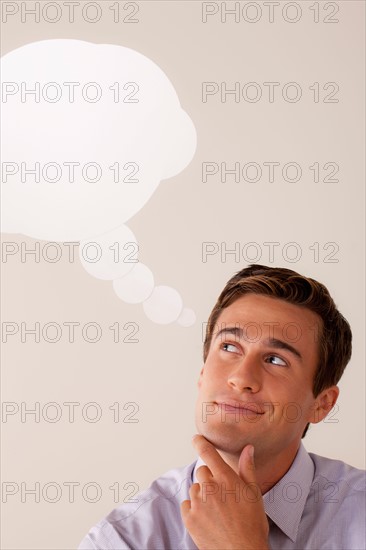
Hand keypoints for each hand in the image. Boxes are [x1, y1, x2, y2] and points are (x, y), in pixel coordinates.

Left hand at [180, 435, 268, 549]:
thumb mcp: (254, 494)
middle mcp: (209, 488)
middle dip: (210, 478)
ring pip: (195, 488)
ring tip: (217, 510)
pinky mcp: (189, 518)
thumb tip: (248, 448)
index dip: (200, 442)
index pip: (208, 453)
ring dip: (202, 495)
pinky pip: (187, 505)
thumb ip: (247, 468)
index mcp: (226, 479)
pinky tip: (207, 519)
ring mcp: (198, 503)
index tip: (196, 438)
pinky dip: (194, 509)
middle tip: (222, 494)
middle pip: (202, 471)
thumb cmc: (252, 525)